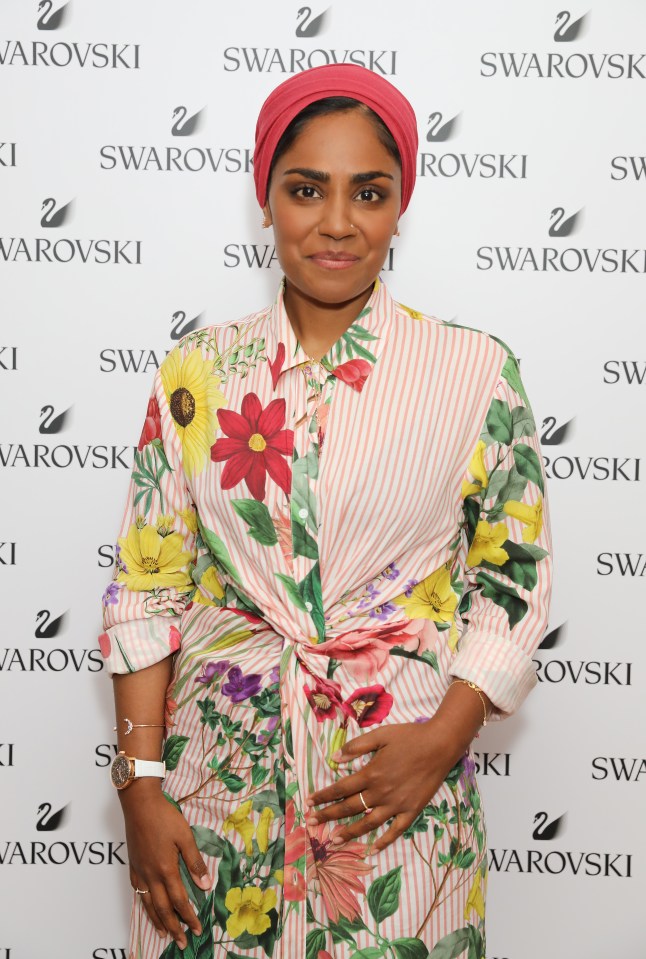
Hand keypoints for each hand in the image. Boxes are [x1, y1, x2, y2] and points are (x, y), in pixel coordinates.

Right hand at [120, 783, 211, 949]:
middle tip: (181, 941)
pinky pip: (138, 892)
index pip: (180, 901)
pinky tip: (147, 906)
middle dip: (173, 927)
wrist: (139, 803)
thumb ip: (195, 861)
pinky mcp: (133, 865)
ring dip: (157, 921)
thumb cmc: (164, 816)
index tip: (197, 928)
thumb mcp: (185, 836)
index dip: (189, 916)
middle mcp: (151, 875)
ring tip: (164, 934)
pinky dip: (144, 904)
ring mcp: (140, 871)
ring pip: (148, 904)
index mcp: (166, 869)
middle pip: (163, 909)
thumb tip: (205, 884)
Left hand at [305, 719, 464, 854]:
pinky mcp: (412, 810)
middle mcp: (381, 792)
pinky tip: (373, 849)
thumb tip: (334, 759)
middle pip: (349, 808)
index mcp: (372, 773)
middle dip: (328, 816)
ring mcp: (397, 804)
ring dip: (349, 833)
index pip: (340, 789)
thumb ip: (356, 747)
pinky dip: (384, 841)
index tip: (308, 802)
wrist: (440, 744)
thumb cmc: (410, 736)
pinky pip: (396, 830)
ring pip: (368, 823)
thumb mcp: (380, 735)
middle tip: (311, 823)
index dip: (323, 796)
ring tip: (333, 840)